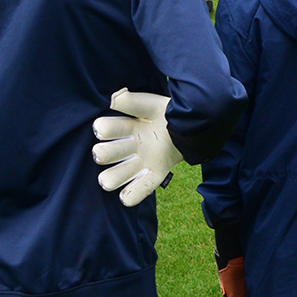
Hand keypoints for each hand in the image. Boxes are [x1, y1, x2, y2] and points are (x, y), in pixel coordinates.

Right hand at [92, 89, 184, 205]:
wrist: (194, 126)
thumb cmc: (169, 113)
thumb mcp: (151, 105)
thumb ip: (132, 102)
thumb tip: (112, 100)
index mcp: (127, 127)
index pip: (104, 129)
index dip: (102, 130)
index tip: (104, 128)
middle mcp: (130, 147)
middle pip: (103, 155)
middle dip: (104, 154)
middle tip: (111, 151)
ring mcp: (142, 162)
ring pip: (114, 177)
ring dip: (112, 177)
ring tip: (115, 174)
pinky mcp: (156, 174)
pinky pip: (139, 191)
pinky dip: (131, 196)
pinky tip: (127, 195)